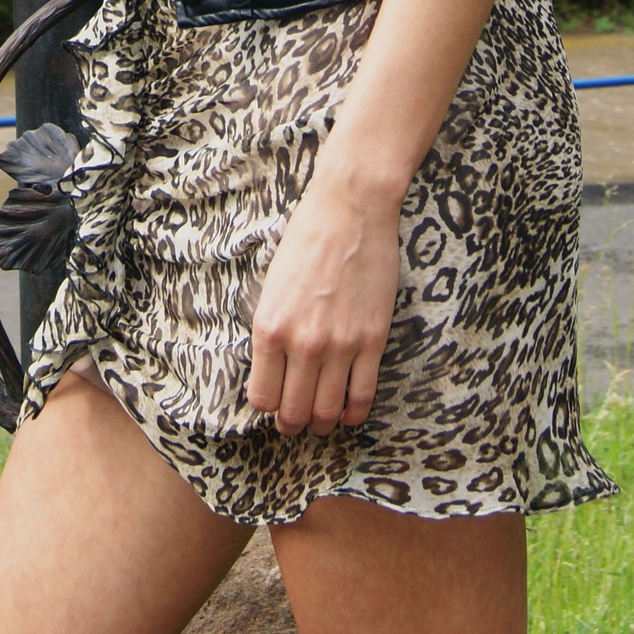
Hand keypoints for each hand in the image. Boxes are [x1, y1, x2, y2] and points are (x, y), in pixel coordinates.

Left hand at [247, 173, 401, 437]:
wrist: (351, 209)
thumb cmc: (307, 238)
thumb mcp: (272, 285)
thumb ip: (272, 329)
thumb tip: (272, 368)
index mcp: (269, 328)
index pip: (262, 397)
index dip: (267, 406)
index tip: (273, 402)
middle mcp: (302, 344)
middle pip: (294, 413)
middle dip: (292, 423)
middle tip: (295, 421)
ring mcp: (339, 346)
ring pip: (327, 413)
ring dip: (322, 424)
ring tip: (321, 421)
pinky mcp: (372, 341)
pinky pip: (362, 397)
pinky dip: (354, 413)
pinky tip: (349, 411)